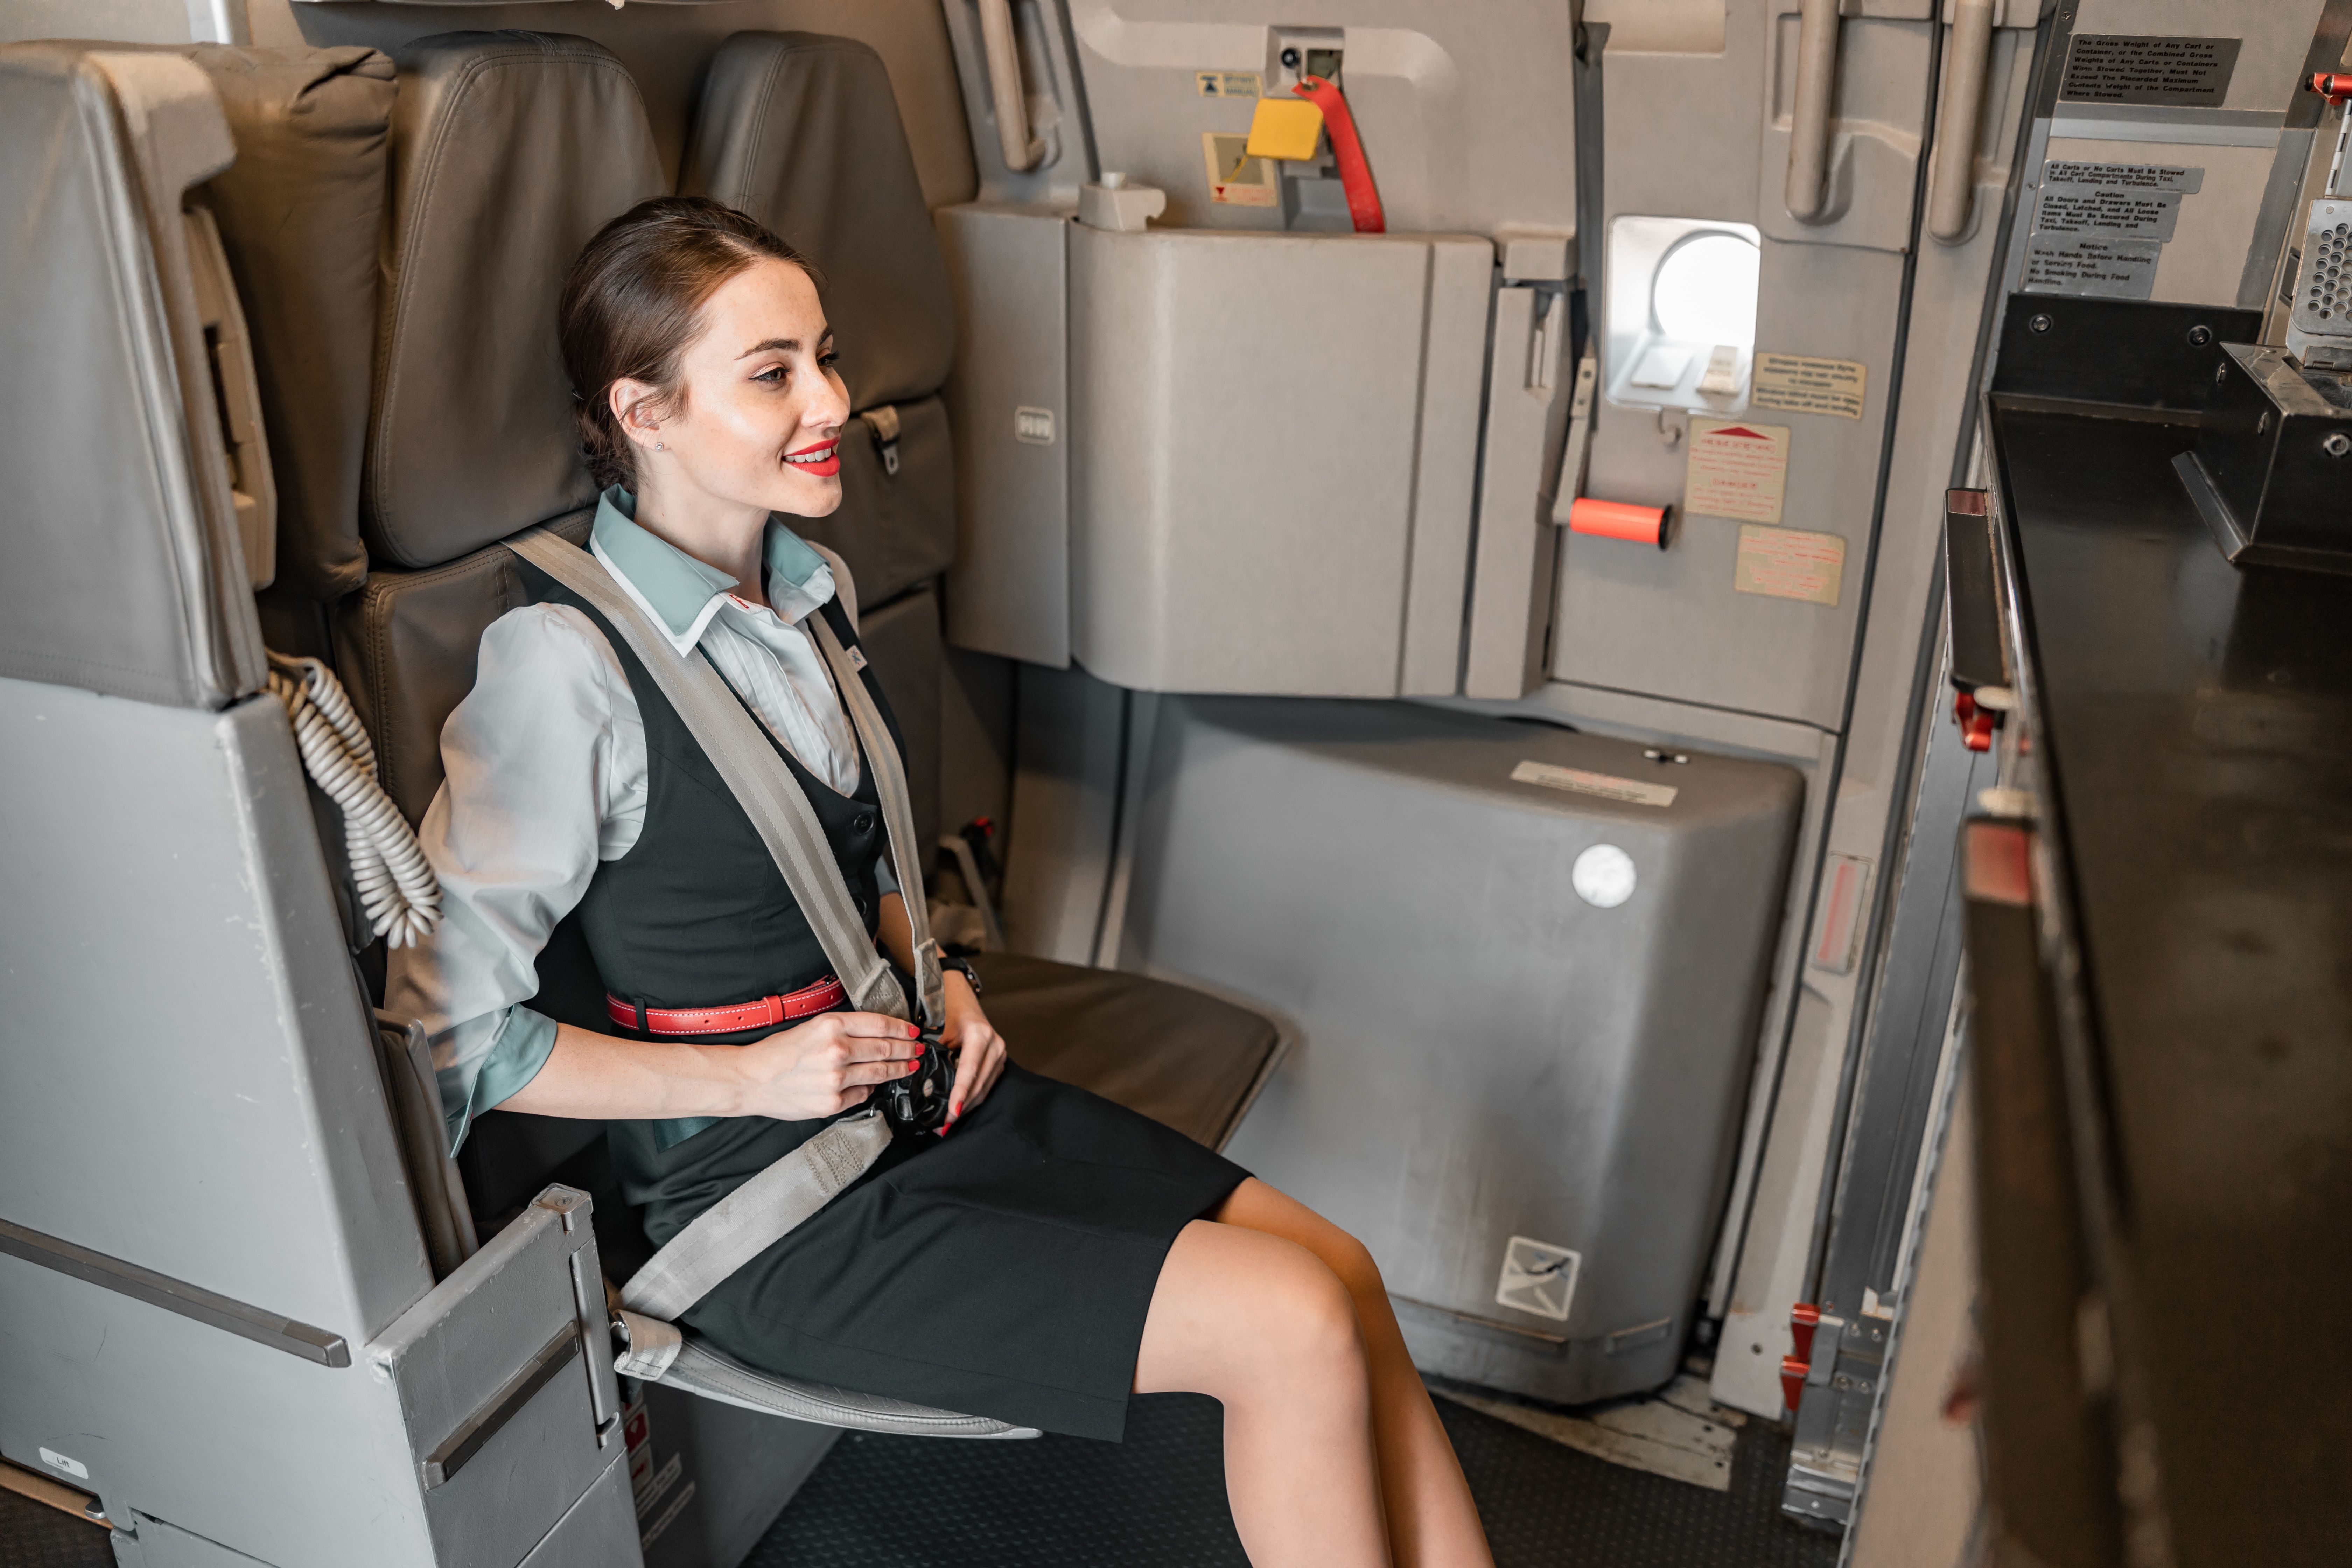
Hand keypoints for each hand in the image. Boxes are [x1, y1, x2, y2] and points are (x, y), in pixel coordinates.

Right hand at [731, 1010, 925, 1121]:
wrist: (750, 1080)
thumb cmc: (777, 1053)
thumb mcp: (811, 1028)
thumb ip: (844, 1031)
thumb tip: (876, 1037)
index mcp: (831, 1025)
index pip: (880, 1024)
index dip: (902, 1028)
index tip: (913, 1031)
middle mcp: (837, 1050)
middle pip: (886, 1048)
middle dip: (907, 1049)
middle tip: (917, 1049)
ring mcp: (836, 1078)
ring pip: (880, 1072)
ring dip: (898, 1069)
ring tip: (908, 1066)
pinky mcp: (832, 1102)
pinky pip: (862, 1093)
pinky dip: (870, 1087)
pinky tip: (873, 1083)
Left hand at [938, 969, 1006, 1131]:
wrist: (961, 997)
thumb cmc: (949, 1009)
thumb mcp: (940, 1028)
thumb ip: (935, 1053)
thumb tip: (924, 1081)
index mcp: (980, 1035)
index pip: (970, 1070)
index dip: (961, 1092)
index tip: (952, 1110)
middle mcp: (995, 1045)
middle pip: (979, 1084)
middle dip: (961, 1106)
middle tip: (943, 1124)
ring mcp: (999, 1053)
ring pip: (984, 1088)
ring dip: (967, 1106)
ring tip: (947, 1122)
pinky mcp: (998, 1060)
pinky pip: (986, 1084)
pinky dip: (972, 1098)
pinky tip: (959, 1108)